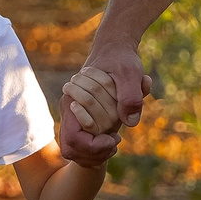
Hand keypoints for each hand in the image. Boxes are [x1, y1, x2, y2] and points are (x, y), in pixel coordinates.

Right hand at [59, 39, 148, 167]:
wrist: (114, 47)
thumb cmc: (121, 59)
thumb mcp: (130, 73)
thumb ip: (130, 97)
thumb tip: (130, 122)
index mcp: (74, 99)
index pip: (74, 138)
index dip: (94, 146)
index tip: (114, 138)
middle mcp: (70, 108)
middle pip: (72, 147)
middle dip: (96, 152)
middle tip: (115, 141)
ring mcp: (73, 113)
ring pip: (74, 149)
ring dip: (95, 152)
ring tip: (113, 141)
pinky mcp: (81, 116)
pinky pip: (81, 142)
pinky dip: (96, 147)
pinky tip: (112, 138)